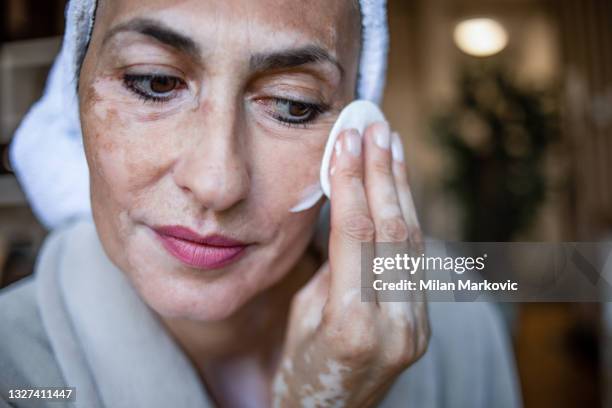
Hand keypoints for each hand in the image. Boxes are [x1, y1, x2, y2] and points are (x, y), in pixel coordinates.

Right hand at [272, 122, 429, 406]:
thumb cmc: (302, 370)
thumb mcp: (305, 317)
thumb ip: (334, 269)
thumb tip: (351, 219)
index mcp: (353, 323)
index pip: (357, 235)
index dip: (351, 181)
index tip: (346, 140)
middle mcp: (396, 322)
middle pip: (394, 230)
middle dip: (383, 172)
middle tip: (376, 127)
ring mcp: (416, 324)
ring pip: (413, 241)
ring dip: (400, 188)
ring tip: (391, 144)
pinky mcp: (422, 323)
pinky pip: (415, 259)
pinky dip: (405, 217)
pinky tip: (397, 187)